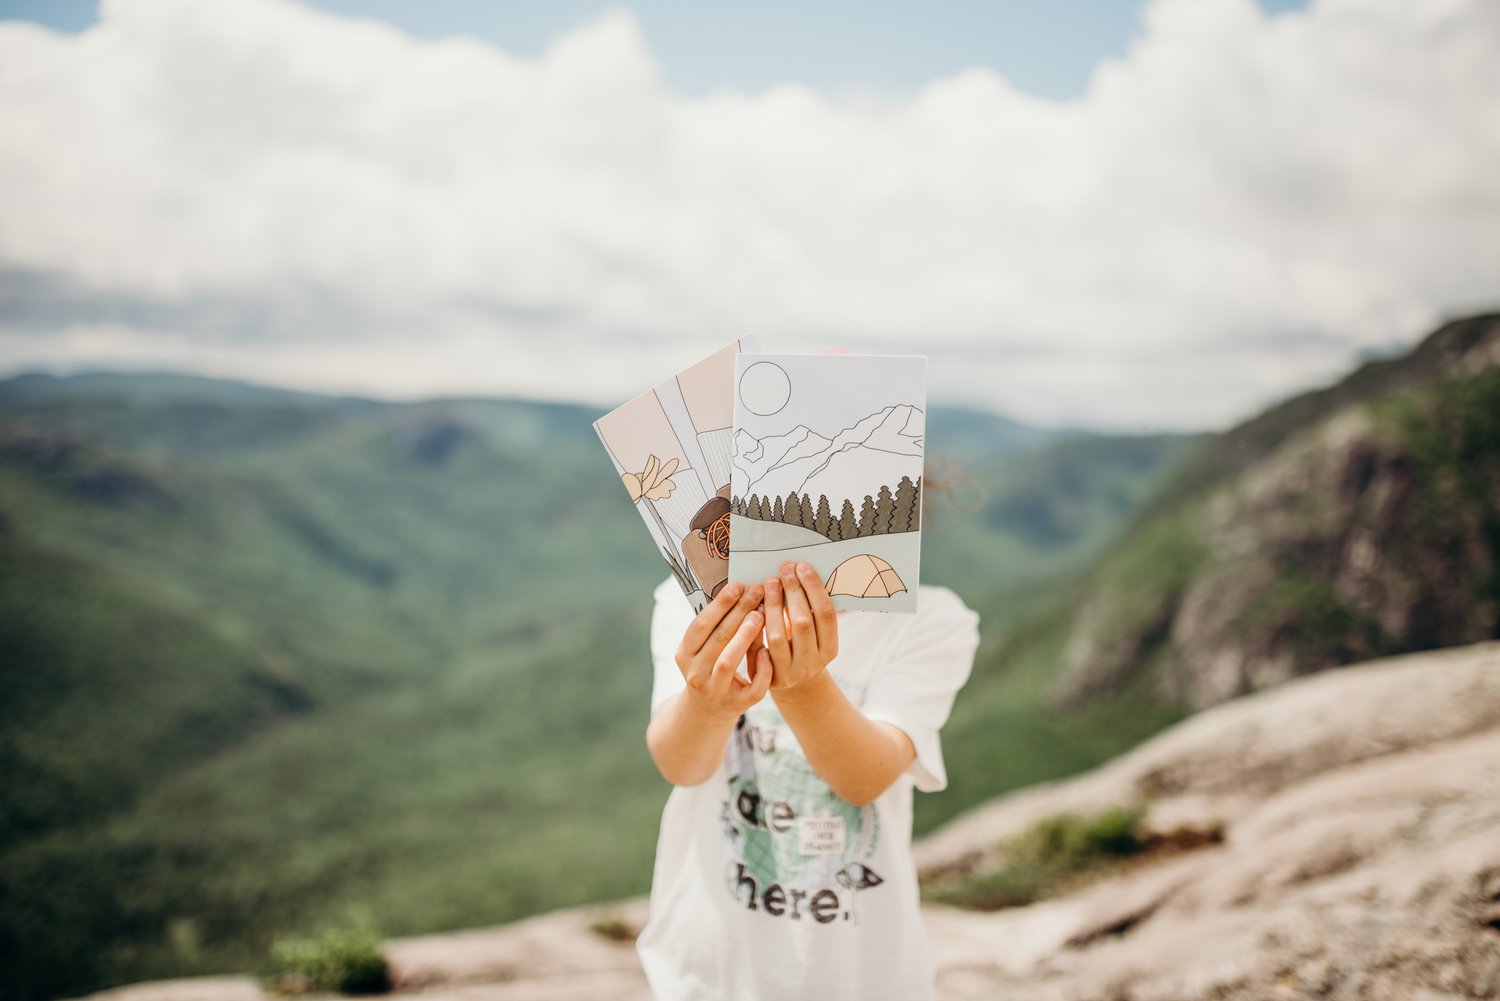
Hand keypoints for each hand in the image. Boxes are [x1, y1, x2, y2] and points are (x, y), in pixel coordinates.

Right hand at [674, 580, 772, 717]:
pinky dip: (761, 669)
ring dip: (745, 636)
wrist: (709, 708)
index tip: (737, 585)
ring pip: (728, 661)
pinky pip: (752, 688)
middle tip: (756, 592)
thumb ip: (716, 624)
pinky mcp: (736, 705)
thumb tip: (739, 589)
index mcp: (684, 655)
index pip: (700, 625)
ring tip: (761, 614)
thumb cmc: (710, 665)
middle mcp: (695, 674)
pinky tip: (767, 651)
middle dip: (738, 613)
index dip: (719, 604)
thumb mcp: (703, 648)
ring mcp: (715, 692)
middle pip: (717, 639)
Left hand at [757, 562, 839, 690]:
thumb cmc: (800, 646)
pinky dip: (754, 627)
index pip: (826, 615)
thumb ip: (810, 611)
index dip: (814, 589)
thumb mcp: (813, 634)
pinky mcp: (767, 678)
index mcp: (829, 649)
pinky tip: (752, 607)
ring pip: (777, 637)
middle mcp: (812, 663)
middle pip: (803, 622)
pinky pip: (757, 649)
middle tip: (784, 570)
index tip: (802, 566)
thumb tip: (799, 571)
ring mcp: (790, 673)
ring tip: (768, 583)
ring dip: (772, 606)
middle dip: (793, 592)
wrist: (791, 684)